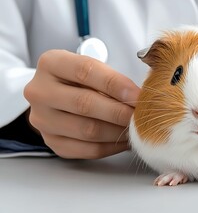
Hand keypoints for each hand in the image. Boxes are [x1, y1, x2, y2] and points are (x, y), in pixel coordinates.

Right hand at [24, 50, 140, 158]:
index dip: (116, 84)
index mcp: (51, 63)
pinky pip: (87, 149)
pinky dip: (111, 147)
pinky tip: (124, 140)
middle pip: (84, 103)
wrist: (57, 97)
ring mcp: (42, 119)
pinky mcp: (51, 141)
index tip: (138, 95)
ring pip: (87, 130)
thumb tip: (142, 96)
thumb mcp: (92, 68)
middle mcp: (40, 91)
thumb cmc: (82, 80)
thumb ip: (112, 78)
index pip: (85, 71)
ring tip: (136, 128)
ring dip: (117, 131)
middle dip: (119, 111)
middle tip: (141, 115)